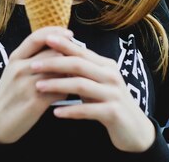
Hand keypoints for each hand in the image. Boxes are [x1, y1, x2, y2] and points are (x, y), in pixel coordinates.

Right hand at [0, 26, 72, 143]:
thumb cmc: (9, 94)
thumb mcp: (14, 71)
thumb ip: (31, 58)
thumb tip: (56, 47)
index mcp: (15, 58)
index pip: (36, 37)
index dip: (55, 33)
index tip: (70, 34)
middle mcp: (20, 68)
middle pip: (52, 52)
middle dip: (69, 54)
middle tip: (82, 58)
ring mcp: (27, 85)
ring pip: (59, 71)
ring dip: (71, 72)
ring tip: (78, 75)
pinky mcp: (35, 102)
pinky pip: (60, 91)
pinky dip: (67, 90)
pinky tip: (69, 93)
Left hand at [31, 35, 154, 152]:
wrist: (134, 129)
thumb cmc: (109, 102)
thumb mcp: (97, 83)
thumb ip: (82, 70)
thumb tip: (57, 56)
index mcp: (106, 65)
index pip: (81, 51)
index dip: (63, 45)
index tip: (44, 39)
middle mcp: (111, 76)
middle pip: (79, 65)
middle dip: (54, 63)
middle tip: (33, 65)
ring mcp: (113, 94)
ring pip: (81, 85)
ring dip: (57, 85)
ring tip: (38, 87)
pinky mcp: (113, 112)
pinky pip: (88, 109)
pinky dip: (71, 110)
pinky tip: (56, 112)